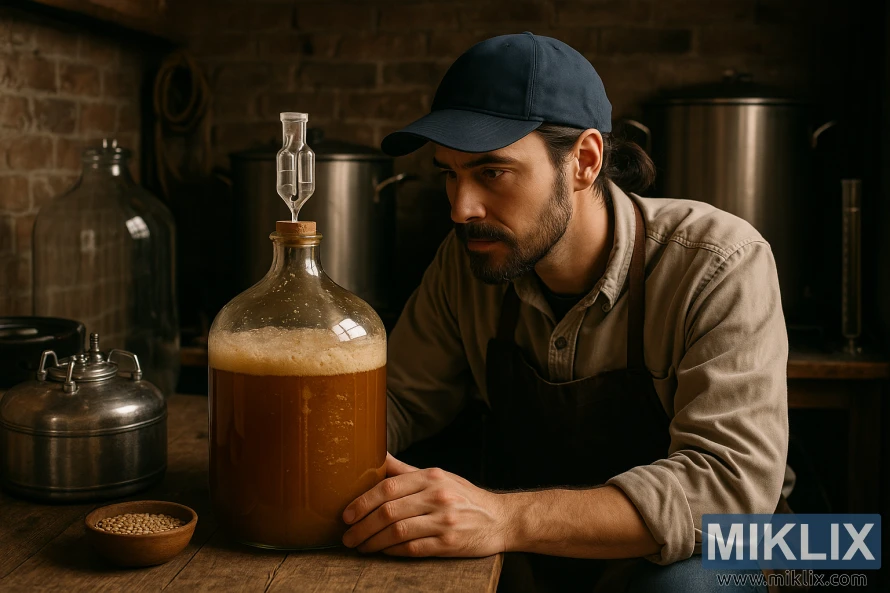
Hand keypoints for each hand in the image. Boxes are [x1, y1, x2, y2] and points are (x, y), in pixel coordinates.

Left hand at [341, 454, 511, 556]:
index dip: (362, 502)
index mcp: (431, 476)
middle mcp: (438, 496)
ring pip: (397, 532)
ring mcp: (445, 520)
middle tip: (347, 536)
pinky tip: (382, 551)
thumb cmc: (464, 497)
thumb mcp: (438, 476)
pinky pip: (412, 549)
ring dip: (372, 542)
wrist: (501, 519)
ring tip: (359, 547)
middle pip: (389, 511)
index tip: (346, 514)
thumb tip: (376, 454)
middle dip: (362, 526)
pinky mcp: (449, 543)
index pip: (388, 487)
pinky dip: (392, 551)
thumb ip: (405, 470)